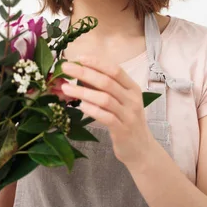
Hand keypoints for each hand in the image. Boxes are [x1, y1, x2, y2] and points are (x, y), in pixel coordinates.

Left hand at [60, 56, 157, 170]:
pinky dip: (92, 110)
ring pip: (105, 99)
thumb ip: (104, 88)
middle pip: (107, 82)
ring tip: (66, 88)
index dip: (97, 62)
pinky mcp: (122, 130)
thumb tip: (80, 73)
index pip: (115, 70)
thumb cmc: (126, 121)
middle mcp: (132, 99)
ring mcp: (129, 115)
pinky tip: (80, 106)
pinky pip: (106, 117)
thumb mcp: (120, 101)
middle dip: (84, 72)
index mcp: (132, 88)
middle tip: (66, 68)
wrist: (141, 149)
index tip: (79, 57)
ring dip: (83, 91)